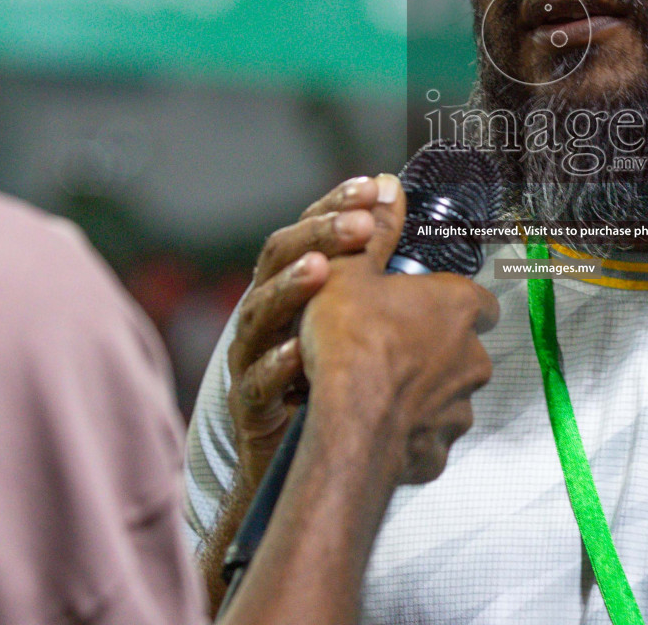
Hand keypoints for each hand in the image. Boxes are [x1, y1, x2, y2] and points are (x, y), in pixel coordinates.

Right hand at [227, 174, 395, 482]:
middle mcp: (270, 318)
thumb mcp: (358, 302)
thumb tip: (392, 187)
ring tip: (319, 271)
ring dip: (293, 292)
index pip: (306, 231)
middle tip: (360, 226)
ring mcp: (257, 361)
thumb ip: (369, 244)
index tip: (372, 187)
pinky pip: (262, 387)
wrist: (316, 461)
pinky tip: (299, 357)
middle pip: (282, 262)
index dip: (336, 205)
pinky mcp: (254, 411)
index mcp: (294, 288)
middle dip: (322, 238)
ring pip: (264, 319)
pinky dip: (280, 369)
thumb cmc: (343, 378)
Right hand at [297, 181, 499, 483]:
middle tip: (393, 352)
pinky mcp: (439, 452)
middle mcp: (473, 358)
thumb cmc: (350, 340)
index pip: (479, 301)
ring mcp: (460, 409)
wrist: (348, 426)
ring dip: (423, 395)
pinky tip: (378, 431)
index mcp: (459, 308)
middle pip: (465, 351)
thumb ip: (372, 230)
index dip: (452, 304)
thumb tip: (389, 184)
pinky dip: (409, 436)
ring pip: (449, 397)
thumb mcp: (348, 270)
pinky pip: (428, 440)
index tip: (425, 308)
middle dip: (436, 353)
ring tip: (380, 394)